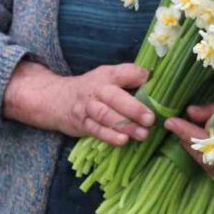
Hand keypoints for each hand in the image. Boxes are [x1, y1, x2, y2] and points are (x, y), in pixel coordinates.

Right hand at [3, 60, 154, 145]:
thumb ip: (130, 80)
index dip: (138, 76)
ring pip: (106, 116)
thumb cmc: (93, 90)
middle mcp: (97, 90)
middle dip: (134, 108)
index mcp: (108, 75)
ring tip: (143, 134)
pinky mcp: (82, 123)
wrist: (57, 99)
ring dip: (125, 126)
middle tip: (151, 119)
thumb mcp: (108, 77)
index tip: (152, 83)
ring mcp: (88, 107)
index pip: (125, 72)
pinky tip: (122, 141)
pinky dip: (109, 136)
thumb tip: (156, 84)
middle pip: (115, 97)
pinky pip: (96, 130)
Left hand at [164, 103, 213, 185]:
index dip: (191, 129)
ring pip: (207, 162)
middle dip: (186, 137)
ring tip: (181, 132)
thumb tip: (189, 111)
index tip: (171, 120)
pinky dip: (201, 156)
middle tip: (172, 124)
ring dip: (191, 147)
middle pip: (208, 150)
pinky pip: (212, 169)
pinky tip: (195, 144)